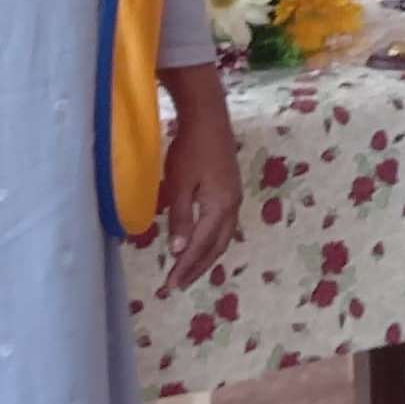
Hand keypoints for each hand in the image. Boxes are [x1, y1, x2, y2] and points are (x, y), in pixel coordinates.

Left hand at [156, 63, 243, 292]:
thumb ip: (180, 217)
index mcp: (220, 207)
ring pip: (222, 239)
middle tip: (177, 285)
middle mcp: (232, 207)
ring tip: (188, 272)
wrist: (209, 118)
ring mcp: (234, 199)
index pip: (200, 246)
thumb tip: (177, 250)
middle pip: (216, 247)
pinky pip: (223, 227)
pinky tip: (201, 245)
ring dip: (205, 257)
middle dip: (197, 268)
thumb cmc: (189, 149)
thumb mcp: (179, 184)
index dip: (185, 266)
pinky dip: (211, 243)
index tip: (170, 284)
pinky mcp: (231, 192)